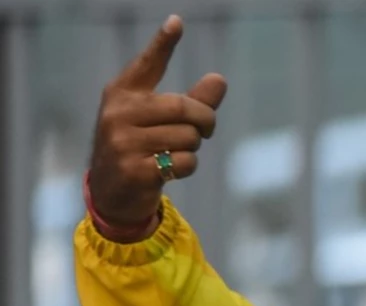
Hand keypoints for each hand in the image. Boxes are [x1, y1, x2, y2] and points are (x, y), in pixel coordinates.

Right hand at [88, 15, 226, 240]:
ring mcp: (123, 142)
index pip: (147, 64)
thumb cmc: (142, 148)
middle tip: (206, 130)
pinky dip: (188, 165)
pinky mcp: (134, 169)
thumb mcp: (161, 121)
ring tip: (174, 151)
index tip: (177, 22)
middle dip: (205, 120)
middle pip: (184, 108)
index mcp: (123, 93)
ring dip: (193, 147)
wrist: (114, 192)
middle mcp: (118, 113)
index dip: (163, 44)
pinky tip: (171, 169)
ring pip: (187, 137)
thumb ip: (192, 101)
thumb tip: (219, 80)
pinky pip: (183, 161)